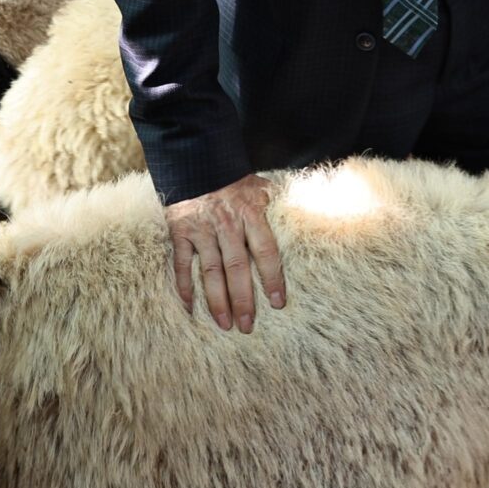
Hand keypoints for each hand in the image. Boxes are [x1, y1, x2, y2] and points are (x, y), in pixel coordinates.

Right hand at [165, 175, 285, 331]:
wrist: (196, 160)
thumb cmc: (234, 179)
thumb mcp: (262, 187)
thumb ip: (278, 206)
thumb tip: (308, 211)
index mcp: (250, 214)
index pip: (265, 252)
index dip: (272, 278)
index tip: (278, 303)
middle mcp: (226, 225)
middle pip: (237, 268)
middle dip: (243, 300)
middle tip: (248, 326)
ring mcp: (201, 230)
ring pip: (210, 271)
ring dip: (217, 301)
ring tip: (225, 324)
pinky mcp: (180, 232)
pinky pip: (181, 264)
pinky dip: (184, 287)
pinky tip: (190, 308)